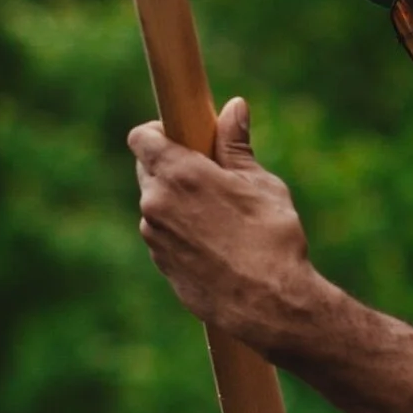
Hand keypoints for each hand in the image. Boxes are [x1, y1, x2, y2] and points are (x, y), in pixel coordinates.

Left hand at [131, 97, 327, 355]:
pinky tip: (215, 244)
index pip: (141, 137)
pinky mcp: (161, 265)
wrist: (269, 304)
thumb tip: (234, 108)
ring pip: (157, 206)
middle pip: (147, 170)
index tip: (183, 136)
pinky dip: (180, 232)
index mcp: (178, 173)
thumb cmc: (270, 237)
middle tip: (210, 175)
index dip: (159, 132)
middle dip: (172, 166)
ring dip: (177, 202)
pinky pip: (164, 236)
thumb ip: (236, 145)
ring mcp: (154, 237)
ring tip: (219, 216)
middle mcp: (156, 202)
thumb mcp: (259, 184)